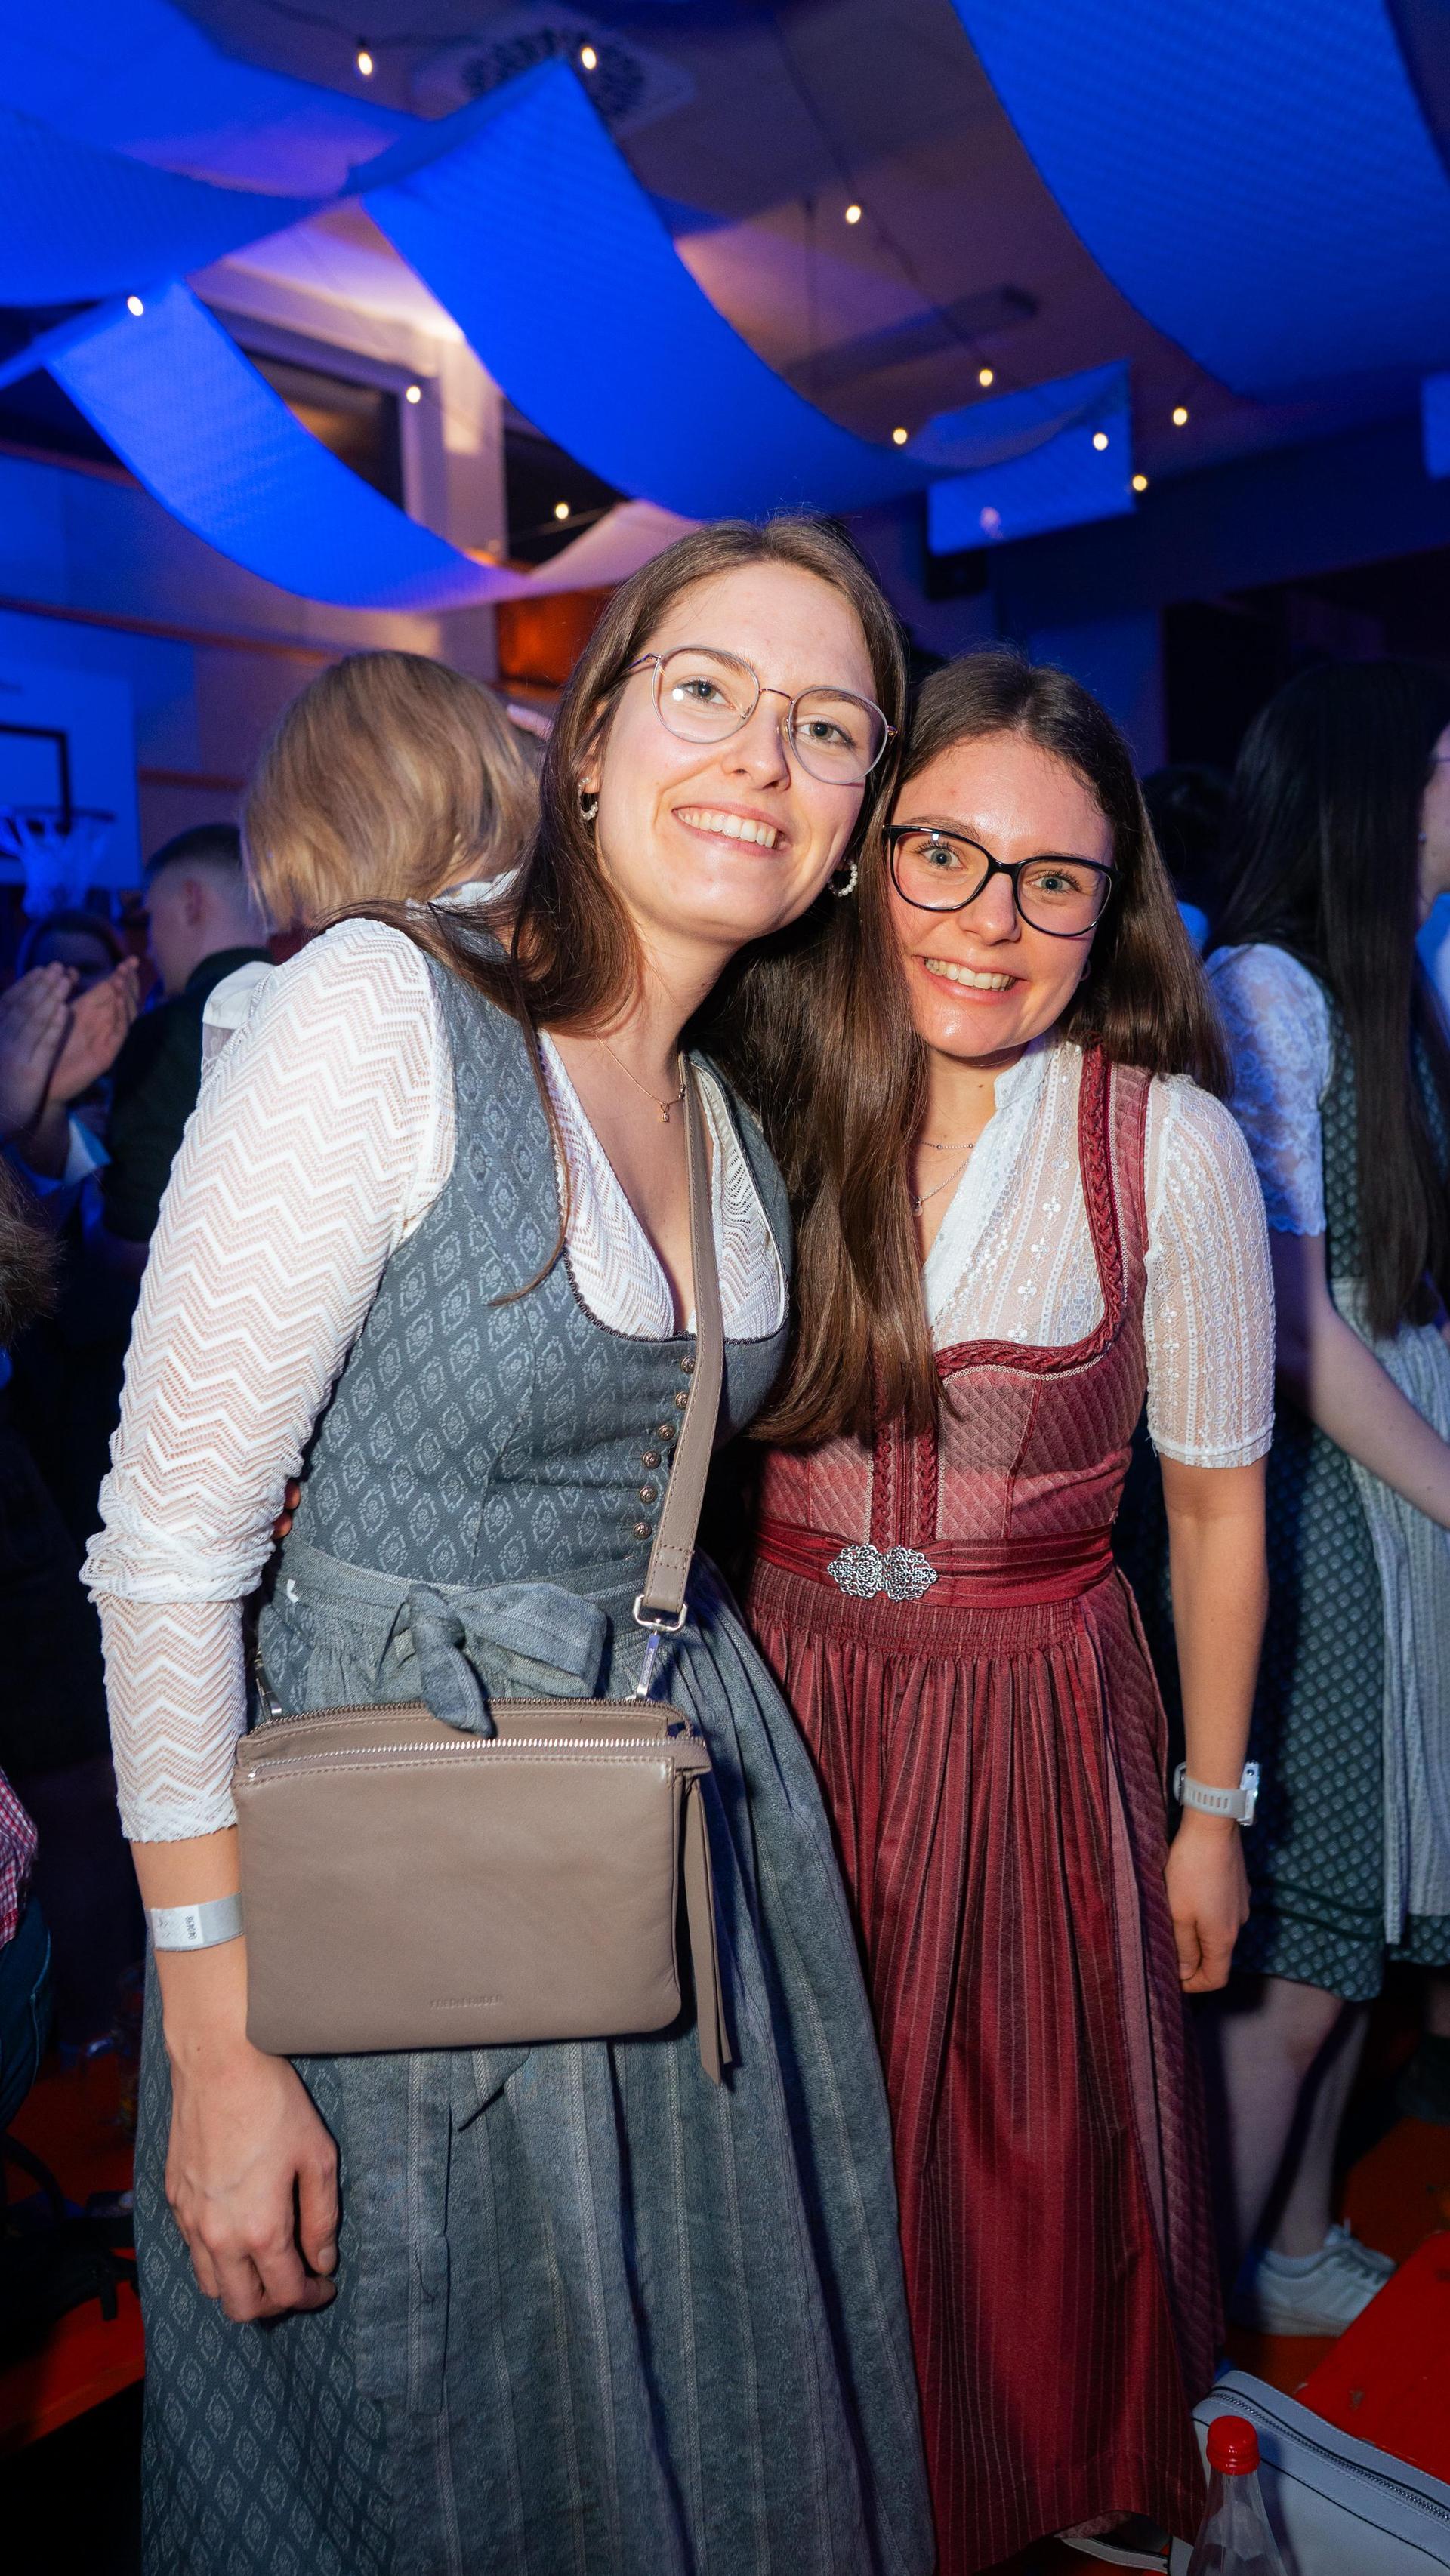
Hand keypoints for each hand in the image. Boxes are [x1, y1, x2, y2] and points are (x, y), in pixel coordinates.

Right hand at [0, 966, 71, 1138]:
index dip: (25, 986)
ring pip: (34, 1020)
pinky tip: (65, 1010)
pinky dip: (54, 1025)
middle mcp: (0, 1042)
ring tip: (64, 979)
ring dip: (50, 996)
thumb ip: (6, 1031)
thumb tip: (10, 1011)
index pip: (8, 1004)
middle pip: (23, 1007)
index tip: (39, 970)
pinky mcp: (29, 1073)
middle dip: (41, 985)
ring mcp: (13, 1056)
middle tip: (57, 966)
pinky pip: (44, 1044)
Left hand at [46, 958, 139, 1102]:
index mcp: (93, 1011)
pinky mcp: (108, 1054)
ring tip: (121, 981)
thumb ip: (66, 993)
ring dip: (125, 996)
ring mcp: (109, 1038)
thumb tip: (71, 969)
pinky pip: (120, 1033)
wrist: (44, 1080)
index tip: (130, 959)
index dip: (123, 974)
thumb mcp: (57, 1014)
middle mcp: (105, 1023)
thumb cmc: (49, 1048)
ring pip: (127, 1014)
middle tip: (129, 966)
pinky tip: (119, 1003)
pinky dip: (122, 1017)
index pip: (114, 989)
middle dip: (128, 982)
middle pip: (125, 998)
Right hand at [165, 2034, 338, 2321]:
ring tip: (265, 2262)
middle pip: (240, 2307)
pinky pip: (192, 2248)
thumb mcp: (318, 2158)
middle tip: (296, 2282)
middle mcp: (218, 2236)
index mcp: (261, 2230)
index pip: (285, 2293)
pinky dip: (216, 2256)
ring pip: (210, 2284)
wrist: (219, 2064)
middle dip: (273, 2305)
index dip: (311, 2297)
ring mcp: (190, 2219)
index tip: (325, 2285)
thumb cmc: (275, 2105)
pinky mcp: (173, 2198)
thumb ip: (322, 2218)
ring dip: (239, 2286)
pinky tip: (237, 2229)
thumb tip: (323, 2260)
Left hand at [1164, 1811, 1248, 1992]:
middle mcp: (1238, 1924)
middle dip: (1192, 1958)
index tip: (1171, 1976)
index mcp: (1224, 1937)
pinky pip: (1221, 1911)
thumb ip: (1183, 1947)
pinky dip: (1204, 1914)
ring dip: (1197, 1933)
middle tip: (1165, 1946)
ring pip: (1218, 1931)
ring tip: (1172, 1918)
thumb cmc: (1190, 1869)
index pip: (1216, 1978)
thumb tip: (1186, 1974)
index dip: (1194, 1984)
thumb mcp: (1178, 1913)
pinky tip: (1187, 1896)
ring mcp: (1241, 1904)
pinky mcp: (1238, 1886)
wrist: (1212, 1826)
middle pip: (1217, 1956)